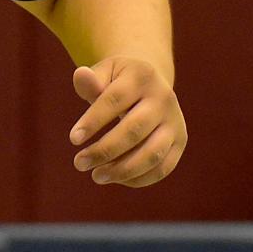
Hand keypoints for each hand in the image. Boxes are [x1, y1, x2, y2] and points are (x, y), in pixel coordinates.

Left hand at [68, 58, 185, 187]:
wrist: (149, 85)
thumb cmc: (117, 81)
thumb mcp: (105, 73)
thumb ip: (91, 80)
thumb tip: (81, 75)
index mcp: (142, 76)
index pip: (115, 100)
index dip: (93, 121)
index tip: (73, 139)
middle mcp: (164, 98)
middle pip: (134, 130)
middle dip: (104, 150)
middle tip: (79, 163)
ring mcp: (175, 122)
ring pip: (152, 153)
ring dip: (122, 170)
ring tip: (96, 176)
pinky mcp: (180, 142)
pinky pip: (162, 167)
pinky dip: (138, 178)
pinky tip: (115, 178)